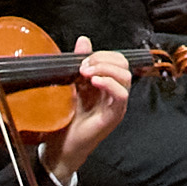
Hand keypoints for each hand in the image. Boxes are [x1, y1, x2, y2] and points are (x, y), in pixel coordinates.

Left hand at [56, 45, 134, 165]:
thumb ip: (80, 62)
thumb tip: (83, 40)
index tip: (82, 59)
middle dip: (103, 59)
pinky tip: (94, 82)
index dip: (102, 54)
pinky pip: (121, 95)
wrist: (61, 146)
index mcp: (107, 84)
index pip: (117, 59)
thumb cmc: (67, 118)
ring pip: (125, 77)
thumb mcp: (72, 84)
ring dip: (105, 70)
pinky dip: (109, 84)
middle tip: (84, 66)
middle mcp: (115, 93)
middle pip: (124, 65)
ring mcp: (116, 105)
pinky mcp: (113, 116)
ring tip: (87, 74)